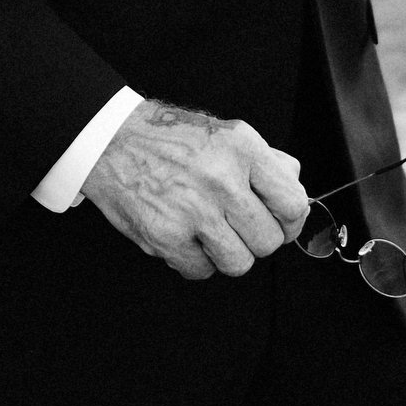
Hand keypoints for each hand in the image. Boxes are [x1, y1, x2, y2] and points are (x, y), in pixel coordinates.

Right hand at [83, 100, 307, 279]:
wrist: (111, 140)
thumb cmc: (169, 138)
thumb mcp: (225, 133)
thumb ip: (264, 160)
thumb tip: (294, 183)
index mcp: (242, 149)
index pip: (292, 203)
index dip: (290, 220)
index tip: (280, 221)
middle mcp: (222, 180)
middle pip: (268, 240)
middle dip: (257, 238)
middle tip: (240, 226)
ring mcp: (194, 211)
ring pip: (240, 263)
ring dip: (229, 254)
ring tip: (213, 233)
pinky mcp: (166, 237)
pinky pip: (201, 271)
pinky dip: (196, 261)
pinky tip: (187, 237)